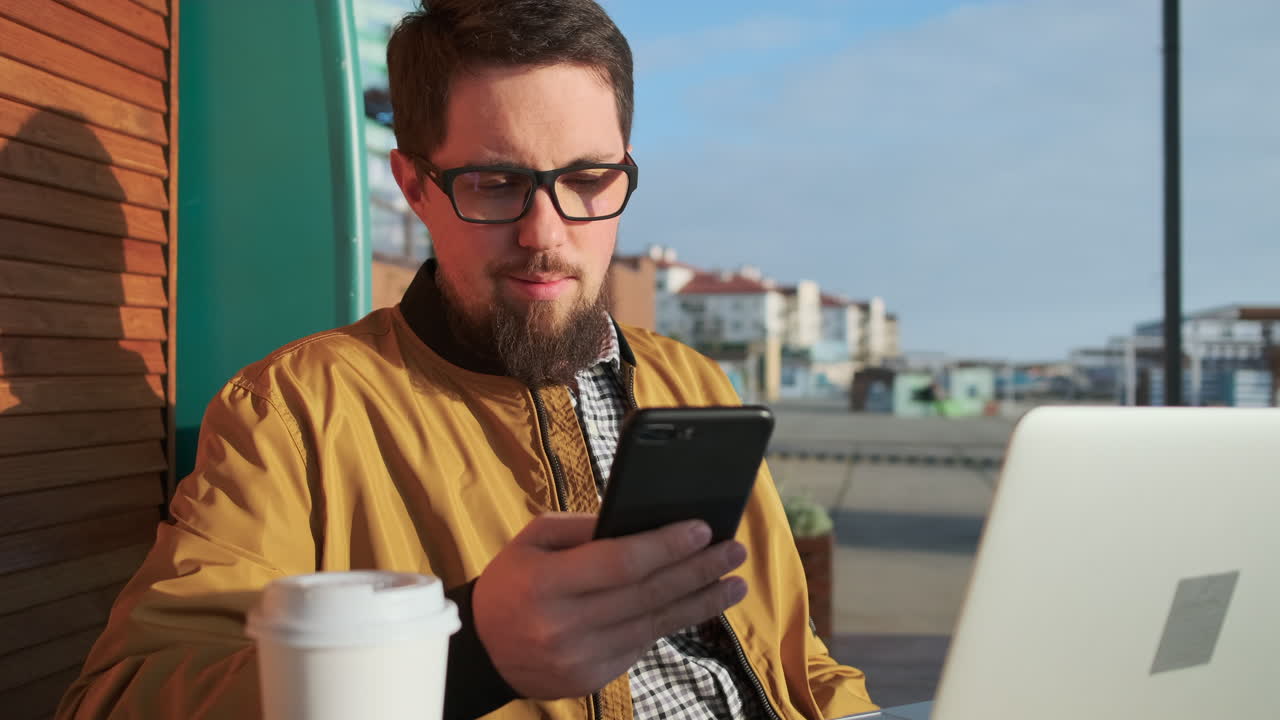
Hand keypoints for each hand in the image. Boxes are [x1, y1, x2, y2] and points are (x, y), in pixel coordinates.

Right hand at [471, 513, 747, 698]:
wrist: (483, 648)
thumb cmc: (514, 581)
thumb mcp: (534, 540)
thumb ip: (585, 528)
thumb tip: (645, 520)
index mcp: (545, 582)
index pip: (620, 562)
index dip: (666, 546)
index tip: (703, 529)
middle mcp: (562, 625)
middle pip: (647, 594)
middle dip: (698, 570)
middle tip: (736, 551)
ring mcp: (578, 658)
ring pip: (653, 625)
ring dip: (700, 602)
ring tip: (734, 583)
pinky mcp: (590, 680)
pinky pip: (640, 646)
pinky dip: (669, 622)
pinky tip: (696, 604)